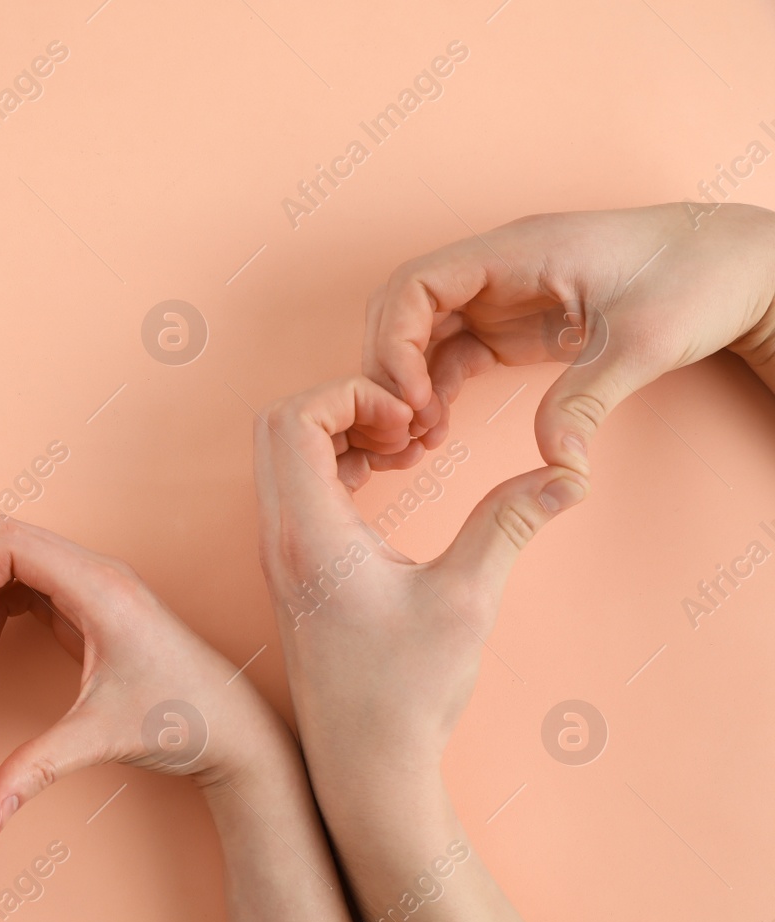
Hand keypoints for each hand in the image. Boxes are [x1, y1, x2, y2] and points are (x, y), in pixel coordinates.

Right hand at [0, 518, 294, 832]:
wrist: (232, 728)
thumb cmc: (181, 722)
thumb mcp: (100, 740)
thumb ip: (38, 769)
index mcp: (100, 590)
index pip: (10, 543)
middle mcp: (99, 575)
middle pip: (8, 538)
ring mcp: (96, 586)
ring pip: (18, 554)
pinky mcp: (91, 604)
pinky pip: (32, 578)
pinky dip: (2, 598)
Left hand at [253, 376, 584, 785]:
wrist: (363, 766)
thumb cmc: (403, 695)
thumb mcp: (467, 601)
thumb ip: (508, 524)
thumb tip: (567, 472)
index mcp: (308, 535)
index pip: (293, 419)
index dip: (351, 396)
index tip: (412, 423)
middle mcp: (279, 537)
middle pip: (279, 425)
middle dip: (347, 405)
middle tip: (412, 428)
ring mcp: (280, 553)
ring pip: (286, 455)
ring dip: (344, 434)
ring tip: (411, 451)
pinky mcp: (293, 568)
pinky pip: (298, 486)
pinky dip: (339, 465)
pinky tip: (395, 480)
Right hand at [364, 202, 774, 472]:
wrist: (742, 268)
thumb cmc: (697, 278)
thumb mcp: (643, 343)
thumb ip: (588, 400)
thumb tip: (557, 465)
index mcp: (517, 252)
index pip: (417, 283)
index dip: (395, 340)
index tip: (407, 397)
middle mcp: (497, 270)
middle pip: (403, 310)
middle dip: (387, 368)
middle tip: (398, 428)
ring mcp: (502, 297)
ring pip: (421, 336)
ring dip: (406, 385)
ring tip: (414, 440)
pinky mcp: (514, 325)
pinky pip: (452, 354)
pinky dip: (434, 391)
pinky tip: (436, 431)